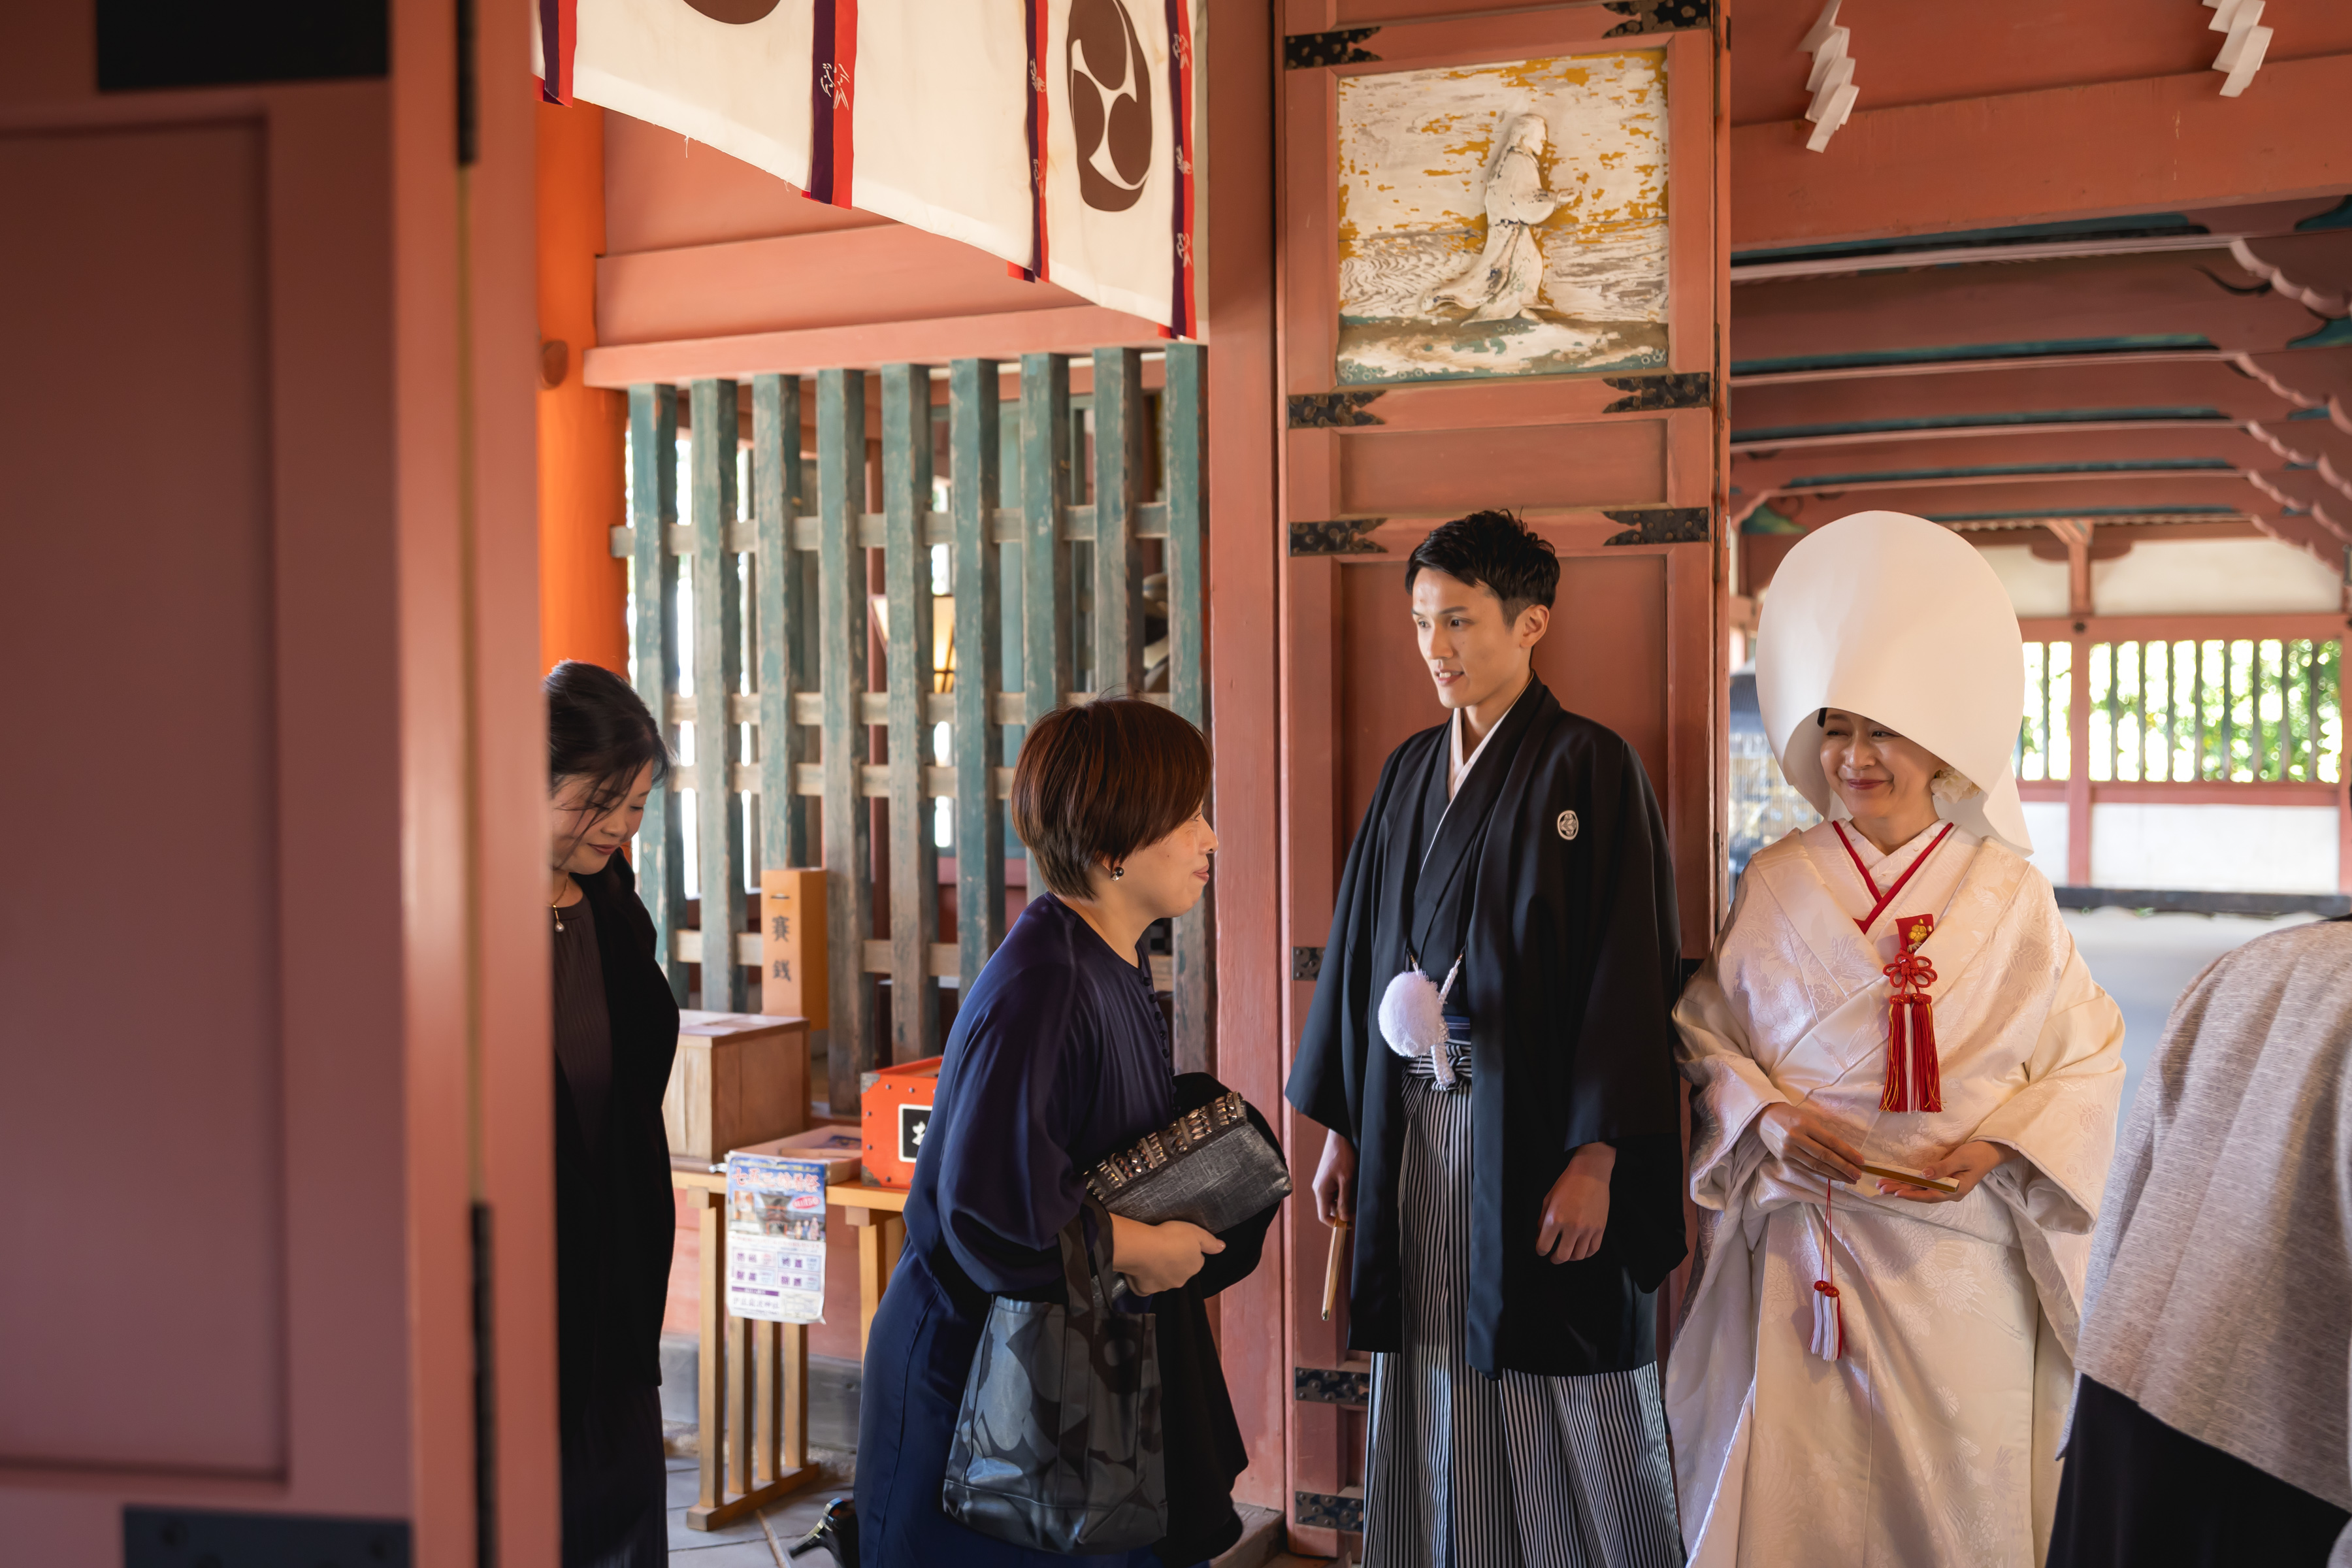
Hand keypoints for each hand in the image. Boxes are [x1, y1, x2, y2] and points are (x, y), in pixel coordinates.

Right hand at [1108, 1214, 1224, 1295]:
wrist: (1143, 1248)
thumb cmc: (1169, 1237)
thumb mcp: (1196, 1232)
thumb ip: (1210, 1242)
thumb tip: (1222, 1247)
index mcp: (1194, 1266)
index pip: (1196, 1260)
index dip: (1189, 1250)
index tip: (1180, 1242)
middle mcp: (1181, 1280)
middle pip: (1180, 1271)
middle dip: (1175, 1262)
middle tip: (1165, 1248)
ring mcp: (1162, 1286)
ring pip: (1163, 1278)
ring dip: (1160, 1270)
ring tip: (1150, 1255)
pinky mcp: (1145, 1289)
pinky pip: (1146, 1286)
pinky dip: (1143, 1280)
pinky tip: (1140, 1270)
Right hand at [1312, 1127, 1355, 1226]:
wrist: (1340, 1137)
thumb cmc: (1342, 1156)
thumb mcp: (1346, 1180)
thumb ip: (1344, 1200)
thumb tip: (1343, 1218)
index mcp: (1321, 1190)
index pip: (1323, 1216)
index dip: (1335, 1224)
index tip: (1348, 1225)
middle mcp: (1319, 1188)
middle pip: (1329, 1209)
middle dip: (1343, 1211)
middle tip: (1356, 1207)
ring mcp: (1323, 1183)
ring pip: (1333, 1200)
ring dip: (1345, 1201)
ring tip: (1355, 1192)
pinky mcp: (1327, 1178)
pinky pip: (1334, 1192)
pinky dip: (1344, 1193)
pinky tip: (1352, 1185)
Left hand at [1536, 1143, 1613, 1262]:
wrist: (1590, 1174)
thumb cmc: (1567, 1184)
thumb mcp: (1548, 1200)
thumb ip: (1542, 1220)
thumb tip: (1540, 1235)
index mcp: (1555, 1219)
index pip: (1544, 1246)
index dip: (1540, 1251)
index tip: (1541, 1250)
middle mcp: (1572, 1227)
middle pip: (1562, 1256)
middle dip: (1555, 1259)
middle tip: (1553, 1257)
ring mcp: (1588, 1229)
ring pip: (1579, 1256)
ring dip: (1571, 1258)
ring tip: (1567, 1253)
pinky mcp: (1600, 1228)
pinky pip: (1593, 1249)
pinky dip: (1586, 1253)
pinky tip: (1580, 1250)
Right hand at [1756, 1103, 1864, 1185]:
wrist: (1763, 1117)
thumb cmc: (1789, 1115)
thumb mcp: (1807, 1119)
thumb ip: (1822, 1134)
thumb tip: (1843, 1152)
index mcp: (1805, 1125)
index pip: (1831, 1142)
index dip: (1847, 1153)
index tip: (1861, 1161)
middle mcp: (1796, 1138)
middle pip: (1825, 1156)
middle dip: (1844, 1167)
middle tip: (1858, 1175)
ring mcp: (1789, 1151)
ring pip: (1816, 1166)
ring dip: (1835, 1174)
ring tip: (1849, 1179)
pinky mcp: (1785, 1160)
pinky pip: (1807, 1169)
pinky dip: (1822, 1174)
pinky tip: (1833, 1177)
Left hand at [1878, 1140, 2007, 1204]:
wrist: (1990, 1150)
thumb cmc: (1977, 1154)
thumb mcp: (1960, 1159)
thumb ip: (1943, 1168)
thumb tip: (1924, 1175)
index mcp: (1956, 1190)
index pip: (1931, 1195)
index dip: (1913, 1195)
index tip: (1897, 1193)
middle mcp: (1949, 1191)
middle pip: (1922, 1193)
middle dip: (1901, 1191)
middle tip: (1881, 1188)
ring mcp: (1946, 1186)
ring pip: (1921, 1188)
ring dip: (1903, 1187)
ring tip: (1884, 1185)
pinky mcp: (1943, 1179)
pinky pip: (1924, 1182)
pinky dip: (1910, 1181)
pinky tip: (1898, 1181)